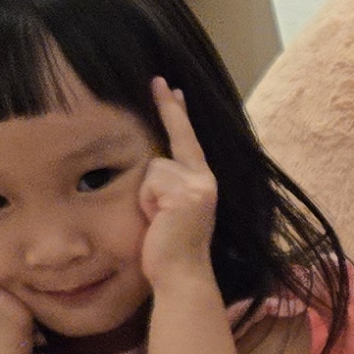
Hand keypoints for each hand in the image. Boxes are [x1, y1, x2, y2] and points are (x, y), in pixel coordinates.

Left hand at [139, 76, 221, 286]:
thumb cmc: (169, 249)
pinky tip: (157, 221)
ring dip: (147, 195)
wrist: (182, 274)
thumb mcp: (169, 209)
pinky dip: (148, 201)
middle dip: (168, 107)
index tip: (172, 88)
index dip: (177, 113)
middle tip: (158, 79)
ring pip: (155, 168)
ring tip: (157, 220)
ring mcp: (199, 185)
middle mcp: (206, 179)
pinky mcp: (187, 192)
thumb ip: (167, 184)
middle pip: (179, 138)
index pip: (188, 140)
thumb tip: (154, 168)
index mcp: (203, 183)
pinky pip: (152, 182)